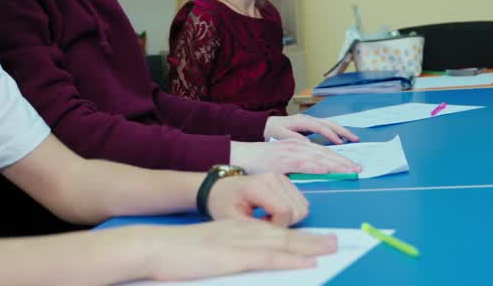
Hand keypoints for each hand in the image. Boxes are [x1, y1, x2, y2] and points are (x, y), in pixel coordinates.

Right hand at [143, 220, 336, 280]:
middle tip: (337, 241)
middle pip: (286, 234)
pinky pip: (267, 258)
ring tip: (331, 248)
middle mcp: (244, 232)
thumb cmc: (179, 251)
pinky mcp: (233, 258)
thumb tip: (249, 258)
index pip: (276, 231)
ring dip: (309, 246)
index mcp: (239, 230)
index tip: (319, 239)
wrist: (156, 246)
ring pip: (282, 243)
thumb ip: (232, 250)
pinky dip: (290, 259)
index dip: (300, 235)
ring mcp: (240, 244)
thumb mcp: (211, 247)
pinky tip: (306, 262)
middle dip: (313, 238)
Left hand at [206, 172, 309, 225]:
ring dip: (288, 218)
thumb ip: (256, 230)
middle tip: (264, 223)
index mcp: (258, 186)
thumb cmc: (223, 205)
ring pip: (303, 206)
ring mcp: (282, 178)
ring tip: (267, 218)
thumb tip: (278, 239)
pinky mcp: (286, 181)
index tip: (261, 228)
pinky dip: (290, 212)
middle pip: (298, 209)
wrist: (219, 189)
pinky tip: (273, 212)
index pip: (285, 210)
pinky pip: (300, 202)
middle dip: (284, 223)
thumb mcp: (234, 221)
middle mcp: (274, 178)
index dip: (278, 226)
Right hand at [230, 140, 361, 175]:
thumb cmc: (261, 163)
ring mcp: (291, 152)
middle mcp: (298, 146)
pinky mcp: (283, 160)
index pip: (325, 152)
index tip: (354, 166)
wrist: (241, 156)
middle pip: (326, 153)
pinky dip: (315, 165)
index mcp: (300, 146)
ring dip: (335, 163)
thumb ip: (300, 167)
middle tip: (359, 169)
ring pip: (318, 157)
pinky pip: (302, 163)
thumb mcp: (285, 163)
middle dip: (344, 161)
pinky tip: (326, 168)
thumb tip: (316, 175)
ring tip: (349, 169)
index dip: (341, 159)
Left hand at [264, 114, 358, 144]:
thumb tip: (308, 143)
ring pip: (330, 124)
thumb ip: (292, 137)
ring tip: (354, 139)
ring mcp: (311, 121)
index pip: (321, 127)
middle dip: (343, 131)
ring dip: (342, 131)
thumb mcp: (278, 134)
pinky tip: (342, 139)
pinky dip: (336, 132)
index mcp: (302, 121)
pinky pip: (327, 128)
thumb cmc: (271, 131)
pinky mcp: (311, 126)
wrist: (265, 125)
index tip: (341, 143)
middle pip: (330, 123)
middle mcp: (309, 119)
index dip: (331, 135)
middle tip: (356, 139)